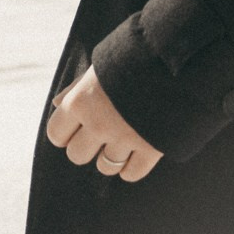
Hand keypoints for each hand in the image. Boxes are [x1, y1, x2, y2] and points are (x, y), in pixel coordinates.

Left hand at [45, 68, 162, 181]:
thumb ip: (76, 88)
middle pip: (77, 155)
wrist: (177, 60)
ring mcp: (124, 139)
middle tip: (101, 134)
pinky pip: (132, 174)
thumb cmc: (133, 59)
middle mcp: (98, 124)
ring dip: (111, 157)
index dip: (64, 133)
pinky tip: (137, 154)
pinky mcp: (151, 149)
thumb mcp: (99, 67)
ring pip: (105, 167)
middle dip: (87, 147)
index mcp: (80, 101)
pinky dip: (132, 168)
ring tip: (122, 141)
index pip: (56, 134)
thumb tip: (57, 104)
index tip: (75, 129)